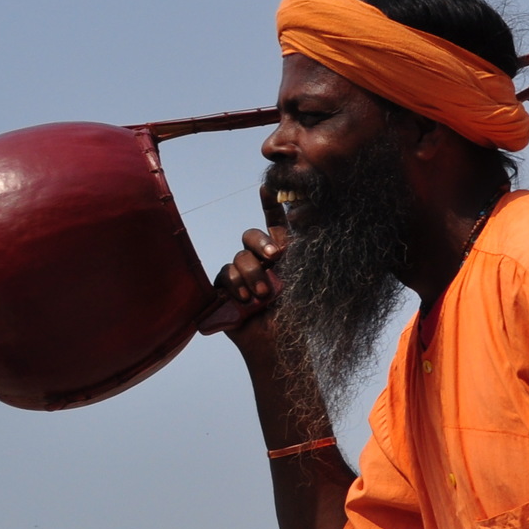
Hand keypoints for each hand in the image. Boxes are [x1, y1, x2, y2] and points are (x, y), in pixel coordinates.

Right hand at [215, 191, 290, 350]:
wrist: (280, 341)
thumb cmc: (297, 314)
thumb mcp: (303, 278)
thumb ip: (297, 255)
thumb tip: (298, 226)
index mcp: (281, 254)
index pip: (274, 223)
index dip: (269, 204)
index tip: (267, 187)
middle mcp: (260, 260)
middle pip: (251, 235)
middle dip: (261, 244)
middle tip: (275, 258)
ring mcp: (241, 274)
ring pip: (239, 258)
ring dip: (252, 275)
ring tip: (263, 295)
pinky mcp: (225, 289)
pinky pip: (224, 275)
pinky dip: (235, 286)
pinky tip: (246, 300)